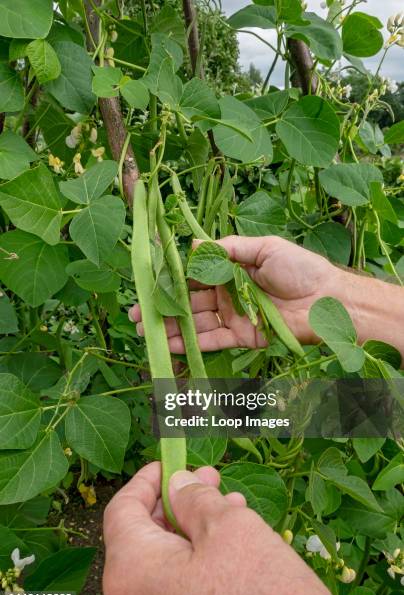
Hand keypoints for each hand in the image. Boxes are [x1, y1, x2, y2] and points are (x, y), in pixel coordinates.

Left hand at [103, 462, 336, 594]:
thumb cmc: (259, 592)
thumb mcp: (228, 527)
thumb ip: (194, 498)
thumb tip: (177, 484)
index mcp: (132, 569)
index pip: (122, 509)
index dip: (147, 479)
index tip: (171, 462)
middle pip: (144, 533)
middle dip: (179, 499)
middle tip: (210, 477)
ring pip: (166, 558)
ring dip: (197, 524)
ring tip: (232, 502)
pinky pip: (179, 583)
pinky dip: (202, 555)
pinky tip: (235, 538)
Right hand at [129, 235, 338, 350]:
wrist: (328, 300)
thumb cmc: (299, 268)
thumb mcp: (264, 248)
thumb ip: (228, 248)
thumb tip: (191, 245)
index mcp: (231, 270)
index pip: (194, 275)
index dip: (171, 280)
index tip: (148, 284)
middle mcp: (228, 294)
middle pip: (190, 301)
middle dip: (163, 307)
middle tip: (137, 315)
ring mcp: (234, 317)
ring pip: (196, 323)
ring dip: (171, 328)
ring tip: (145, 332)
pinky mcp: (243, 338)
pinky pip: (212, 340)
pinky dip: (191, 343)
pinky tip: (169, 344)